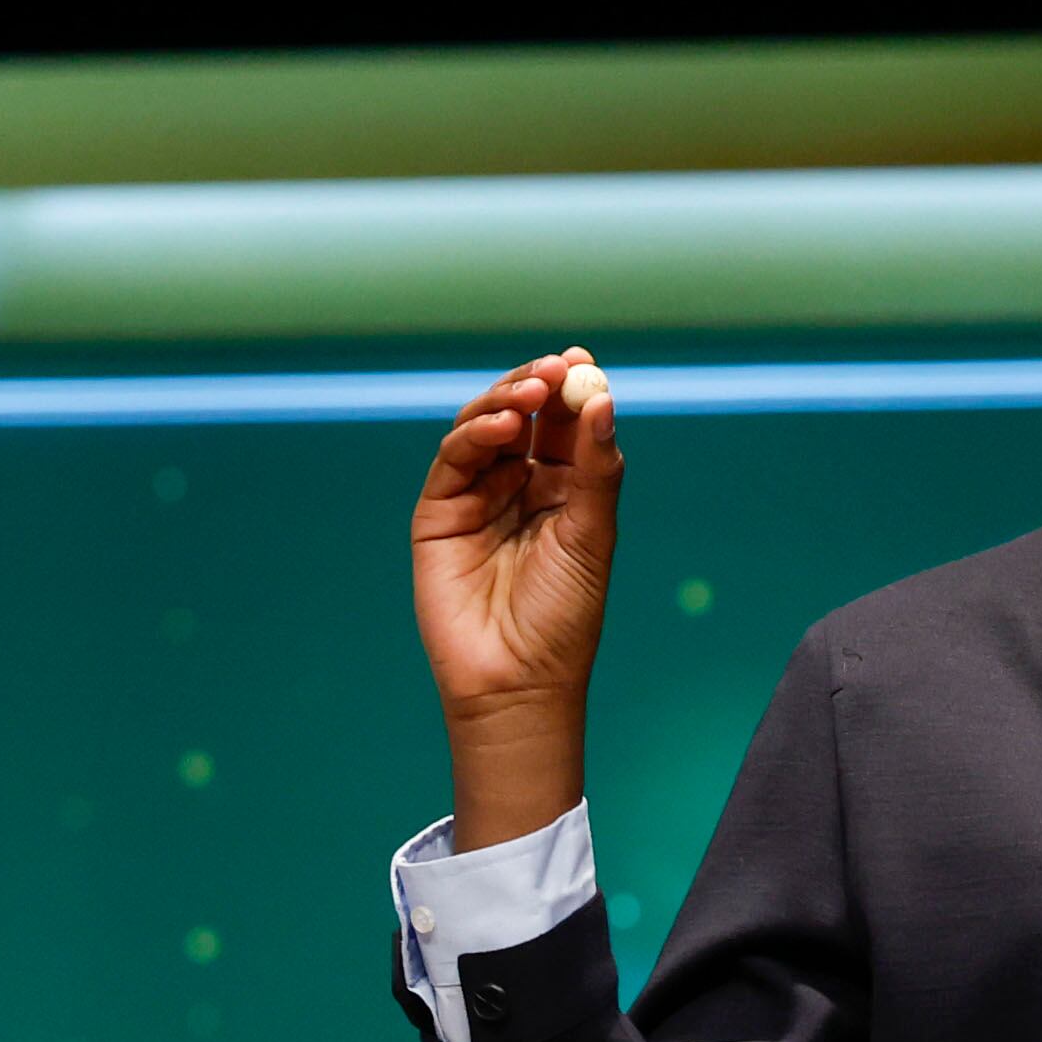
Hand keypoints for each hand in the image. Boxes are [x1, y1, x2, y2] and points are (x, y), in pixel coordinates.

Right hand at [409, 348, 620, 848]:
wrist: (516, 680)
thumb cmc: (564, 617)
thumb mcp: (593, 534)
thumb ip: (597, 467)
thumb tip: (603, 399)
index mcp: (565, 489)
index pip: (566, 423)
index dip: (572, 388)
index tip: (581, 361)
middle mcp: (519, 486)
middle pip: (524, 415)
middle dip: (537, 385)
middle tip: (555, 368)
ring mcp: (476, 497)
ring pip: (485, 428)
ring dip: (506, 402)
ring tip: (531, 395)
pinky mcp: (438, 514)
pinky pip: (454, 461)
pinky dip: (475, 436)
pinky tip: (502, 429)